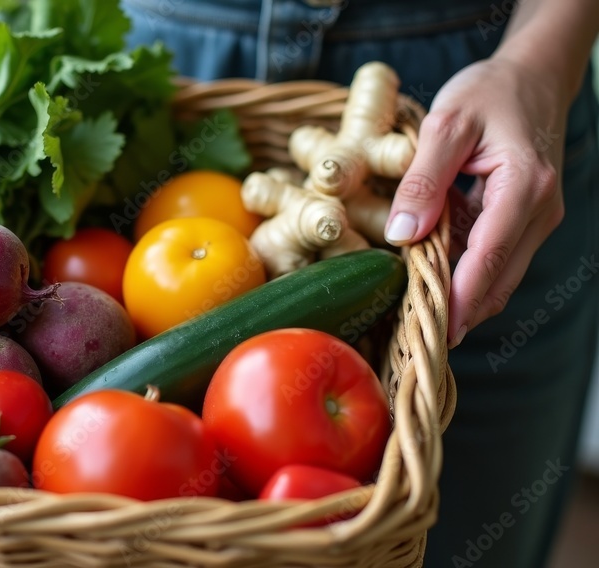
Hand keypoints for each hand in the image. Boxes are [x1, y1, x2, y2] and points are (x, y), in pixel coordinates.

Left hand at [384, 57, 566, 346]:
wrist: (531, 76)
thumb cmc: (489, 93)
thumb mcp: (446, 124)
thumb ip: (423, 179)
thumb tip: (402, 235)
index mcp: (524, 186)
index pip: (490, 255)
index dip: (462, 297)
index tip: (436, 330)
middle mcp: (539, 210)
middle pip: (499, 278)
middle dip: (461, 312)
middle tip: (416, 342)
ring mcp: (536, 219)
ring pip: (500, 275)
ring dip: (463, 299)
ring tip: (417, 322)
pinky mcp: (524, 220)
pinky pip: (495, 258)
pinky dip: (466, 276)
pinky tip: (431, 284)